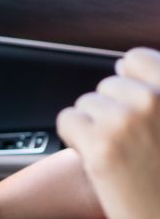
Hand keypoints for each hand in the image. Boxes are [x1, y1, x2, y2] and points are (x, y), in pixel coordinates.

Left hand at [57, 48, 159, 218]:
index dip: (126, 82)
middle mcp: (156, 99)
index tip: (131, 107)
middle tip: (129, 144)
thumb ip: (156, 96)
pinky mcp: (100, 143)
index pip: (134, 59)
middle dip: (110, 111)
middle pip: (106, 85)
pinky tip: (97, 159)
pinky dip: (74, 139)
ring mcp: (127, 119)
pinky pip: (67, 120)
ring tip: (118, 154)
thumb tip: (120, 66)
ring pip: (85, 104)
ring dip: (93, 127)